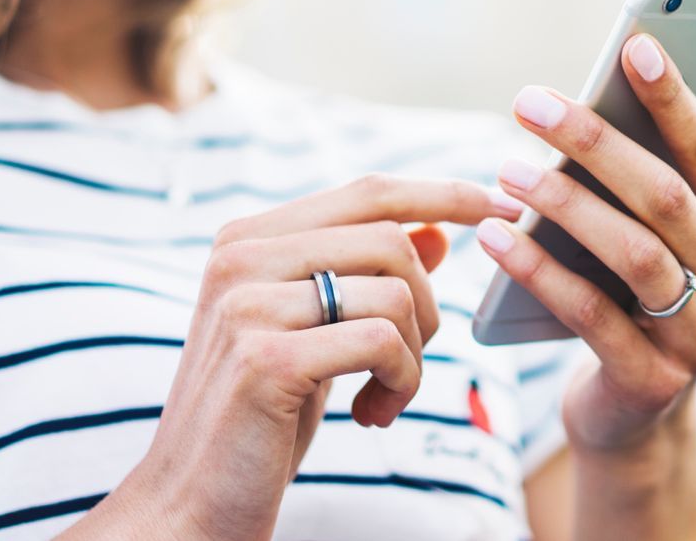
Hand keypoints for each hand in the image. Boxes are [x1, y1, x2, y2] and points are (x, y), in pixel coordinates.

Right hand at [66, 175, 521, 539]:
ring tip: (384, 399)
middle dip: (426, 307)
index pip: (370, 192)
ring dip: (414, 357)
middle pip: (391, 239)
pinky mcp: (266, 358)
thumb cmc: (260, 419)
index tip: (505, 207)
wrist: (190, 503)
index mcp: (249, 238)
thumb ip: (364, 277)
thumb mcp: (319, 334)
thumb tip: (438, 227)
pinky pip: (383, 341)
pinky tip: (370, 415)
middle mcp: (240, 257)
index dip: (445, 194)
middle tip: (406, 365)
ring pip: (394, 292)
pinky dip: (400, 382)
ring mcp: (248, 304)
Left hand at [475, 34, 695, 453]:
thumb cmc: (647, 290)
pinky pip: (592, 318)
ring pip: (634, 256)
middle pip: (666, 197)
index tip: (634, 46)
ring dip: (565, 205)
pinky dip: (542, 273)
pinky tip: (498, 237)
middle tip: (529, 101)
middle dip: (596, 142)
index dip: (675, 99)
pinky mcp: (652, 382)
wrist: (635, 410)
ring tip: (507, 168)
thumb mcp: (684, 228)